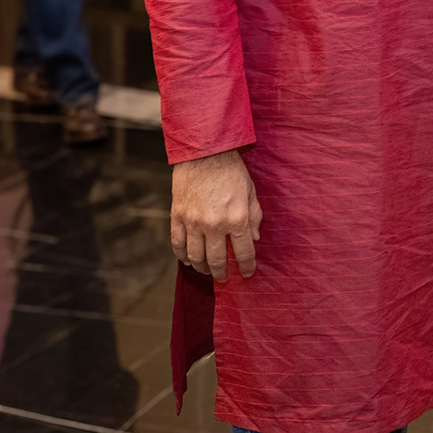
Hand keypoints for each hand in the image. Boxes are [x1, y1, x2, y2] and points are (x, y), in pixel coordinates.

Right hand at [171, 148, 261, 280]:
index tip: (247, 274)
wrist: (204, 154)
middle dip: (222, 273)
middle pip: (217, 260)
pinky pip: (178, 244)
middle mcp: (214, 225)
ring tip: (207, 271)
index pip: (243, 252)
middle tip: (224, 278)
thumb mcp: (251, 192)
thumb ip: (254, 217)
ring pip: (195, 257)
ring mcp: (193, 222)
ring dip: (202, 268)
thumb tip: (255, 238)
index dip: (247, 266)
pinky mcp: (177, 217)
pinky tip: (188, 260)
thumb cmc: (231, 171)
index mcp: (236, 219)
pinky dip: (182, 256)